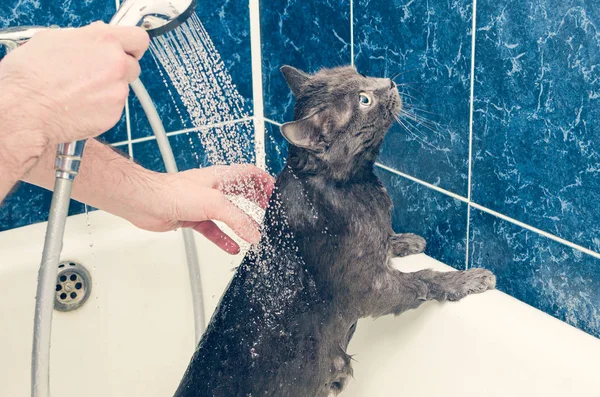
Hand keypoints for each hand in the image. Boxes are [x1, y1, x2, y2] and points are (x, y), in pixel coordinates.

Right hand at [0, 22, 148, 150]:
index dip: (132, 45)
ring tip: (80, 92)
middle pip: (133, 65)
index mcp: (103, 40)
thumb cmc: (30, 76)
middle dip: (118, 69)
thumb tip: (94, 38)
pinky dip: (102, 107)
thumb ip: (84, 38)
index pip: (138, 38)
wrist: (26, 110)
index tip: (128, 51)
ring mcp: (118, 90)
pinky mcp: (115, 113)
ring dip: (108, 89)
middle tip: (96, 74)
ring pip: (122, 87)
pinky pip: (114, 107)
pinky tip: (80, 105)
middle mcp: (116, 64)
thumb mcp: (52, 40)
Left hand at [128, 165, 275, 254]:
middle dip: (256, 201)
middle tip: (268, 210)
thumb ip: (238, 220)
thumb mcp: (215, 204)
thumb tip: (255, 233)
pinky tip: (231, 247)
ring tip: (254, 232)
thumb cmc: (174, 192)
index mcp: (221, 177)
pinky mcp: (193, 218)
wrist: (146, 202)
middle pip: (241, 193)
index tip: (275, 191)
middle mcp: (213, 188)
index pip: (249, 173)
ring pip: (228, 214)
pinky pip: (213, 230)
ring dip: (241, 224)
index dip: (264, 180)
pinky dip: (223, 239)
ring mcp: (203, 204)